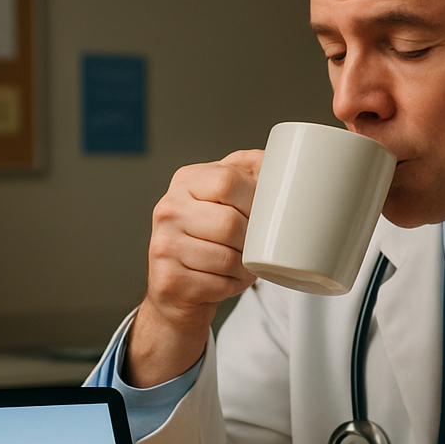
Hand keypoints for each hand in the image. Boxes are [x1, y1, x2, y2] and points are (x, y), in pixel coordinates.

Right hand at [123, 150, 262, 387]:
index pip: (228, 180)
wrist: (178, 287)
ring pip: (226, 258)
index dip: (254, 200)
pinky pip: (218, 284)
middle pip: (229, 223)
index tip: (260, 215)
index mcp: (186, 181)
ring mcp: (164, 245)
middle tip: (255, 247)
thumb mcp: (224, 197)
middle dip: (251, 241)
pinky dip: (232, 285)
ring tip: (243, 265)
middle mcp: (168, 210)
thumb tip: (280, 156)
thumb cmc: (209, 237)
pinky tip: (228, 280)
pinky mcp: (169, 280)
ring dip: (244, 267)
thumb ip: (249, 171)